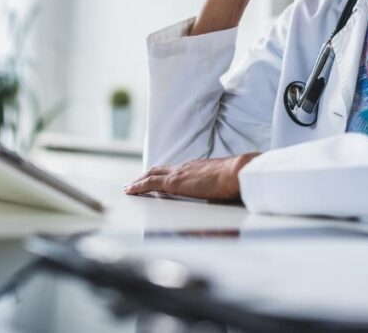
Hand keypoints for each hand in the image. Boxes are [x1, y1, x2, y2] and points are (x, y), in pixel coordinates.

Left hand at [124, 153, 259, 200]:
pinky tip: (130, 191)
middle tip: (135, 182)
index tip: (155, 177)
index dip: (163, 173)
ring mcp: (178, 173)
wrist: (237, 173)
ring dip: (138, 181)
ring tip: (129, 188)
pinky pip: (149, 184)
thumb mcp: (223, 185)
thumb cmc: (236, 180)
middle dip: (146, 175)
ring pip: (151, 175)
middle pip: (159, 169)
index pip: (175, 169)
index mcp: (196, 167)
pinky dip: (138, 186)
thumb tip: (217, 199)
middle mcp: (185, 167)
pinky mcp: (173, 182)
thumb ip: (216, 191)